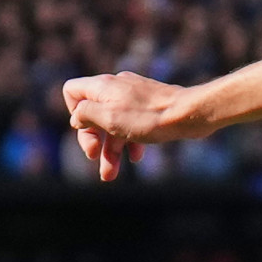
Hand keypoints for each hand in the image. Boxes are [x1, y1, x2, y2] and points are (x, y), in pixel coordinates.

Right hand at [60, 71, 200, 180]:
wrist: (190, 113)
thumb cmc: (149, 117)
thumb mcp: (109, 118)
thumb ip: (86, 115)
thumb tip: (76, 118)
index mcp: (103, 86)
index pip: (72, 91)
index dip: (73, 113)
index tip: (87, 130)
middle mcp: (115, 87)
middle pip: (90, 113)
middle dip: (92, 140)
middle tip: (95, 158)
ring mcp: (132, 96)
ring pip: (112, 123)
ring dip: (110, 150)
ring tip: (110, 176)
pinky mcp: (148, 106)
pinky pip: (130, 124)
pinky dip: (129, 142)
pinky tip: (136, 158)